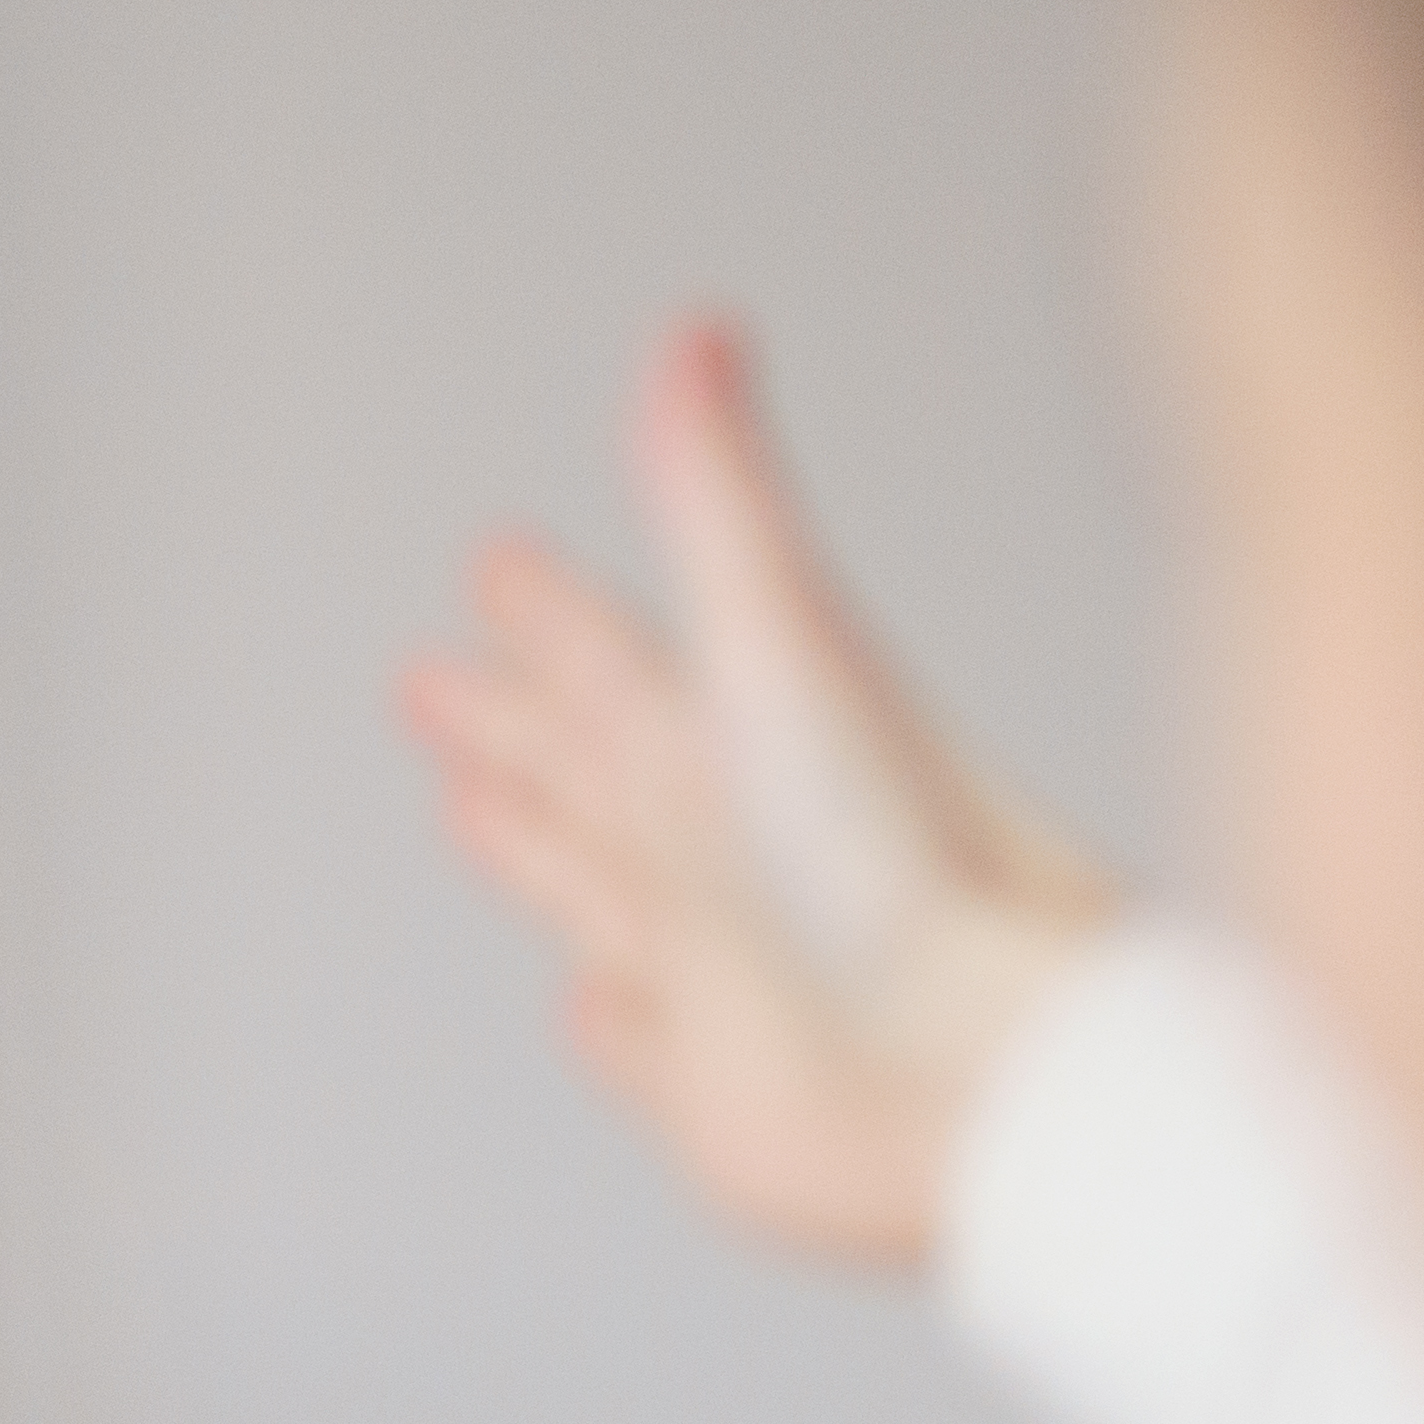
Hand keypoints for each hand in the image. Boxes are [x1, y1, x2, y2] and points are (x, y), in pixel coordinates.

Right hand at [398, 312, 1122, 1266]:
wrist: (985, 1058)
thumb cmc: (910, 859)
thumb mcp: (782, 646)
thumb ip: (725, 505)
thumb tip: (701, 338)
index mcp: (723, 738)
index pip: (602, 654)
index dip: (543, 616)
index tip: (495, 568)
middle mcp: (717, 849)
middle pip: (584, 768)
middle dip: (511, 720)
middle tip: (437, 680)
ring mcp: (715, 966)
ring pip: (595, 889)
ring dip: (532, 845)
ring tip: (475, 805)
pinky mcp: (713, 1084)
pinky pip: (633, 1037)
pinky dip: (604, 1019)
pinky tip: (590, 1003)